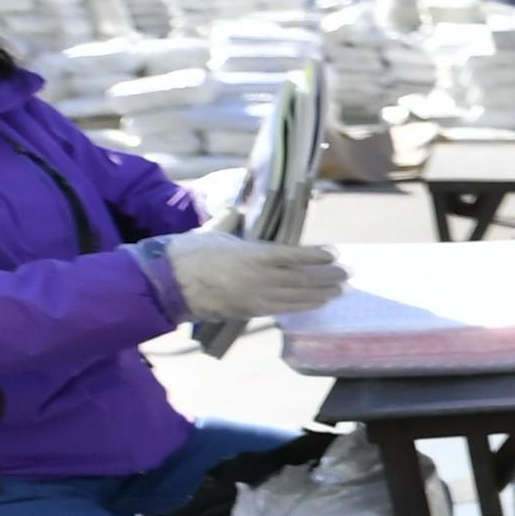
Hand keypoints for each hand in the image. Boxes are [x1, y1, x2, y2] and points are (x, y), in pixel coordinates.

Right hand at [158, 226, 344, 318]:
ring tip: (340, 290)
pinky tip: (316, 303)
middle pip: (303, 278)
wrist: (166, 284)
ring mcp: (256, 297)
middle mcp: (260, 278)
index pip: (294, 255)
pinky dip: (303, 306)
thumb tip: (240, 204)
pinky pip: (284, 310)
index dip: (317, 255)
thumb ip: (233, 220)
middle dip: (328, 277)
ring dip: (322, 294)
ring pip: (298, 297)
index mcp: (252, 254)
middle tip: (348, 274)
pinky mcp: (250, 311)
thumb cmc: (188, 252)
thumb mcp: (214, 230)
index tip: (334, 253)